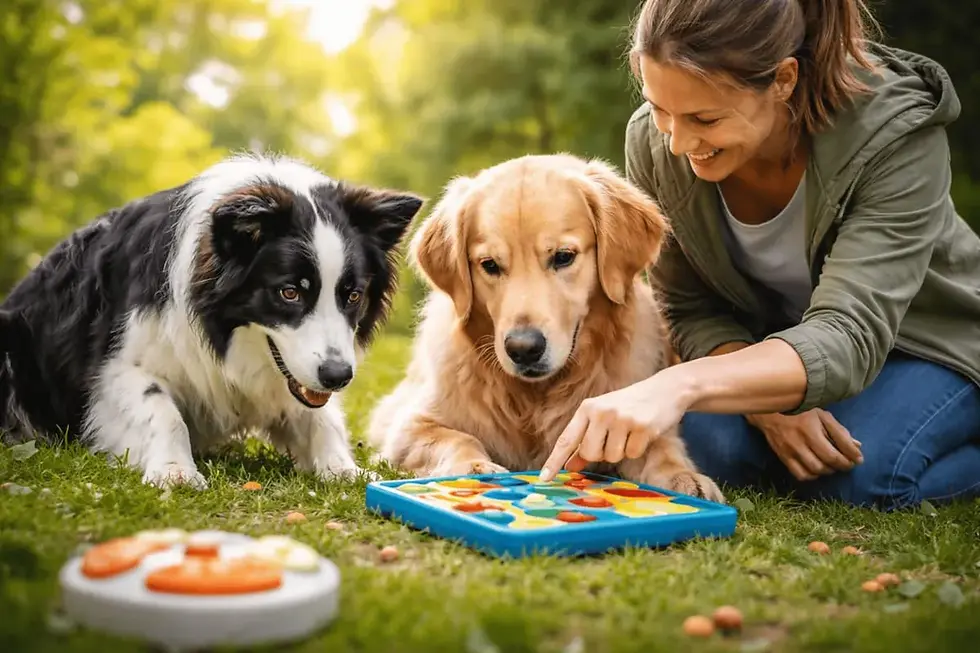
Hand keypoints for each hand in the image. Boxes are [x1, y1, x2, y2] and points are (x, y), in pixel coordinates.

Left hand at [539, 372, 688, 480]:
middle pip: (590, 454)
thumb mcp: (603, 417)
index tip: (544, 478)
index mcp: (587, 408)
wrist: (665, 389)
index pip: (567, 439)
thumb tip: (569, 465)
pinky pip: (632, 454)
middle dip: (601, 453)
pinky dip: (637, 448)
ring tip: (630, 432)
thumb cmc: (629, 405)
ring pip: (612, 457)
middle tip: (614, 437)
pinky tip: (642, 432)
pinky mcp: (642, 426)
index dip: (554, 461)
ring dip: (621, 450)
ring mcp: (622, 418)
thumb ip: (585, 440)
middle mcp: (601, 412)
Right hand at [748, 409, 862, 480]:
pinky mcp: (783, 458)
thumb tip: (857, 447)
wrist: (770, 414)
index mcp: (811, 428)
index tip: (858, 459)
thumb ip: (839, 431)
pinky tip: (817, 469)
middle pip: (827, 462)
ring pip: (815, 470)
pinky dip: (813, 475)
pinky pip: (801, 475)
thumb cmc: (800, 412)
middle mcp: (800, 441)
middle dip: (842, 465)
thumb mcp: (822, 415)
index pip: (835, 451)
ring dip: (829, 470)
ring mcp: (790, 451)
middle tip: (847, 462)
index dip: (851, 458)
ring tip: (833, 465)